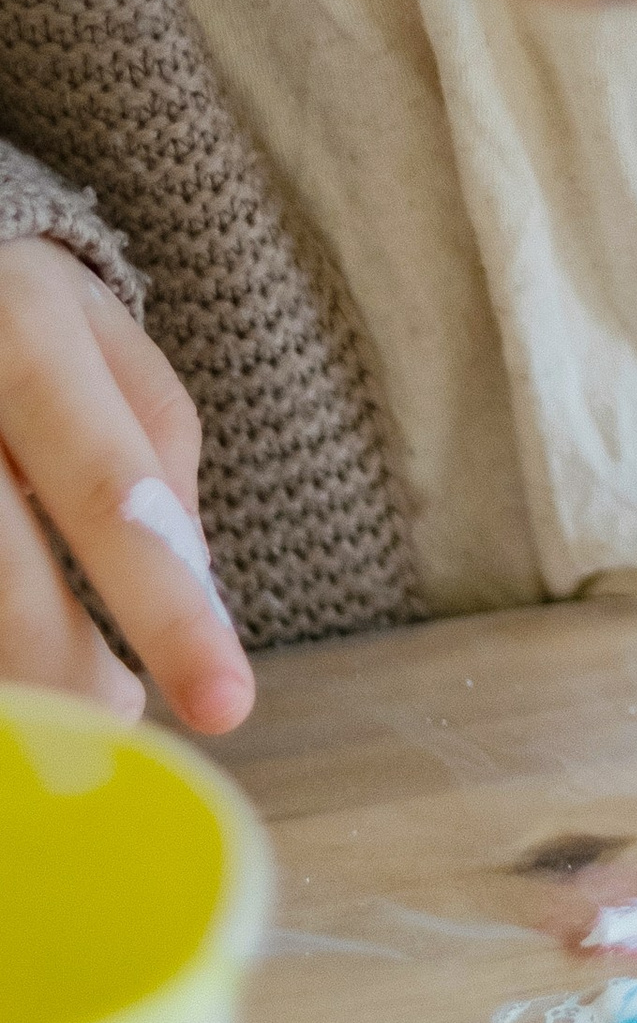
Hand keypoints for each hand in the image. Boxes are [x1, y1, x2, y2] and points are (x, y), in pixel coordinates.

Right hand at [0, 239, 251, 733]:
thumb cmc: (2, 299)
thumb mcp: (91, 319)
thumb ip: (154, 431)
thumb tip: (192, 570)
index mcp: (21, 331)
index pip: (109, 493)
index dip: (169, 608)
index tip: (227, 703)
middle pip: (3, 580)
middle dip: (69, 678)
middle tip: (118, 723)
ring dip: (11, 676)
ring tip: (56, 699)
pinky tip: (10, 660)